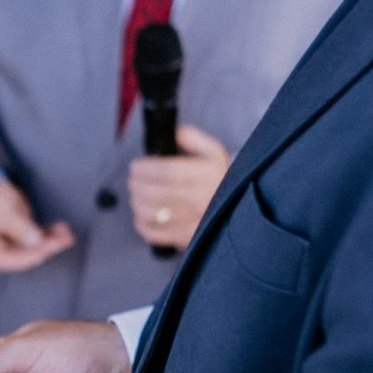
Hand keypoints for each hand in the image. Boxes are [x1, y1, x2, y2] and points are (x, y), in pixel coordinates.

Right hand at [0, 177, 74, 272]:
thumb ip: (18, 226)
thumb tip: (35, 241)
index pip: (10, 259)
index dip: (31, 254)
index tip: (50, 246)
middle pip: (23, 256)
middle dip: (46, 247)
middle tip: (64, 240)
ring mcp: (6, 244)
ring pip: (31, 248)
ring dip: (50, 241)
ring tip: (66, 234)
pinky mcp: (15, 237)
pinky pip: (33, 239)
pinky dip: (47, 235)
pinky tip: (60, 230)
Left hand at [128, 125, 230, 250]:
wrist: (239, 207)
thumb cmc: (218, 177)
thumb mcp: (212, 151)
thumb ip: (190, 138)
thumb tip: (169, 133)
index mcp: (207, 175)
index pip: (168, 172)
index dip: (145, 168)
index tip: (136, 166)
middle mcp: (201, 200)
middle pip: (156, 194)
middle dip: (137, 185)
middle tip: (133, 180)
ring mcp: (194, 222)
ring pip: (153, 214)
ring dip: (137, 203)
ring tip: (137, 195)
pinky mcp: (188, 238)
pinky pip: (156, 235)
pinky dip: (142, 225)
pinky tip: (142, 215)